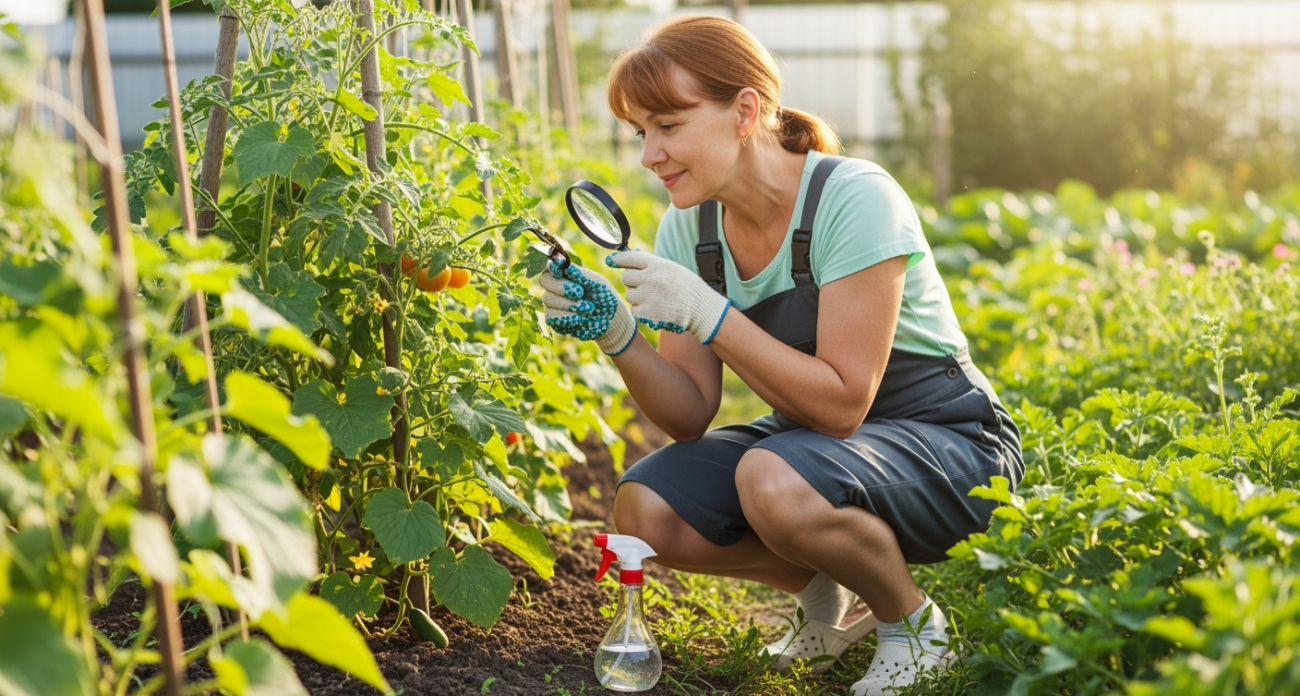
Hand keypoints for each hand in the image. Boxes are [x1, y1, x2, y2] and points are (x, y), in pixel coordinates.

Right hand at [539, 261, 636, 354]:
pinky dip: (568, 318)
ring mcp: (553, 304)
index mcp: (566, 274)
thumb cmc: (604, 296)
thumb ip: (580, 274)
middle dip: (562, 287)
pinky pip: (551, 317)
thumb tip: (563, 263)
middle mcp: (556, 287)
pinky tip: (582, 319)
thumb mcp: (596, 282)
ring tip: (588, 308)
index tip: (560, 271)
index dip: (553, 267)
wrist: (610, 320)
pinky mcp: (554, 320)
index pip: (551, 265)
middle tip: (580, 293)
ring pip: (547, 299)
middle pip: (545, 280)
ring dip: (569, 304)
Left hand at [606, 250, 730, 344]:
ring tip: (655, 299)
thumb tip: (629, 261)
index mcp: (658, 265)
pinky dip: (641, 311)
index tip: (612, 260)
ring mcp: (647, 296)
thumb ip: (652, 265)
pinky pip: (634, 310)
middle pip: (626, 278)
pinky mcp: (646, 312)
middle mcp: (650, 278)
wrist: (701, 310)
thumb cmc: (688, 288)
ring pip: (629, 295)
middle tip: (644, 286)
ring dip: (637, 298)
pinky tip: (655, 310)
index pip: (630, 258)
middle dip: (632, 282)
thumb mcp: (673, 269)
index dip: (619, 259)